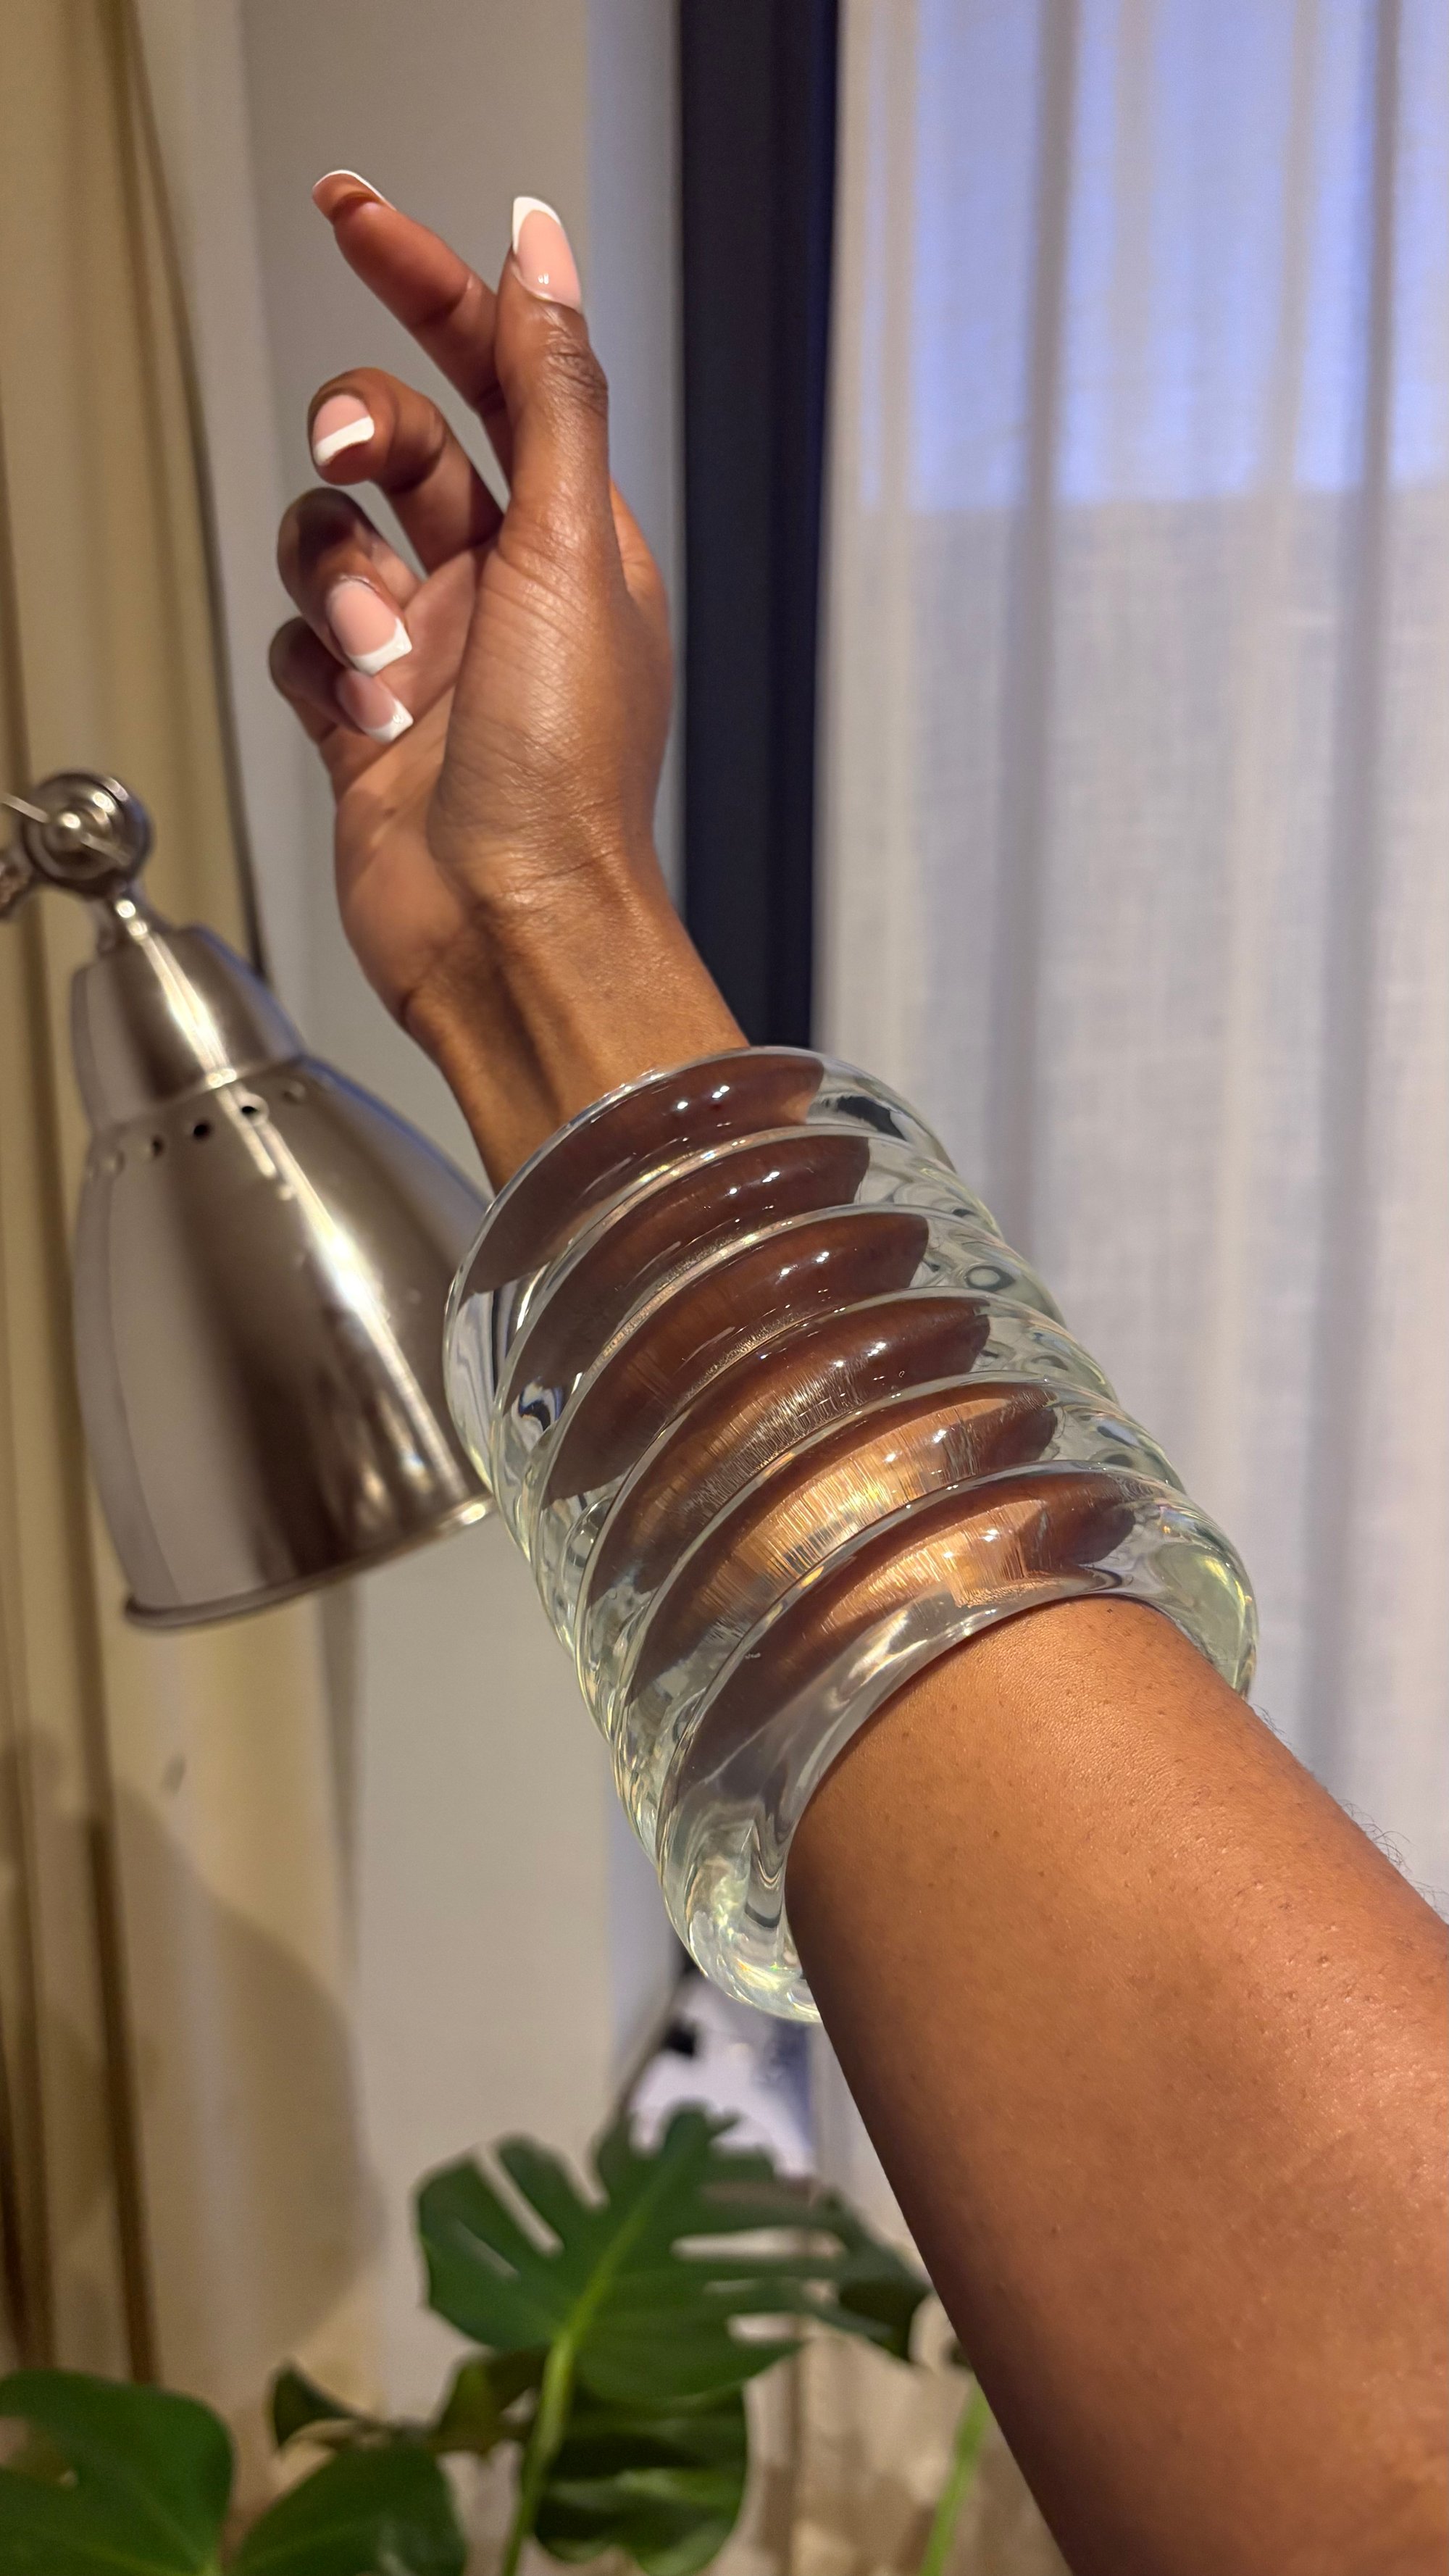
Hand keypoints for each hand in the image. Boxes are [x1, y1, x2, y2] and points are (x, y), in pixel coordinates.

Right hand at [270, 181, 737, 1177]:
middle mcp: (503, 586)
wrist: (510, 934)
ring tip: (388, 660)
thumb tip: (546, 250)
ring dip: (340, 583)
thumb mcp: (572, 547)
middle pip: (400, 440)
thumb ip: (555, 388)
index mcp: (573, 537)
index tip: (357, 212)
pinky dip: (315, 667)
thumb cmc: (566, 781)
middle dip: (364, 430)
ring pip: (332, 538)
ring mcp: (429, 652)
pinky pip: (299, 641)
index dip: (427, 280)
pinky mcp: (363, 718)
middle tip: (351, 446)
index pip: (496, 367)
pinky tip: (363, 716)